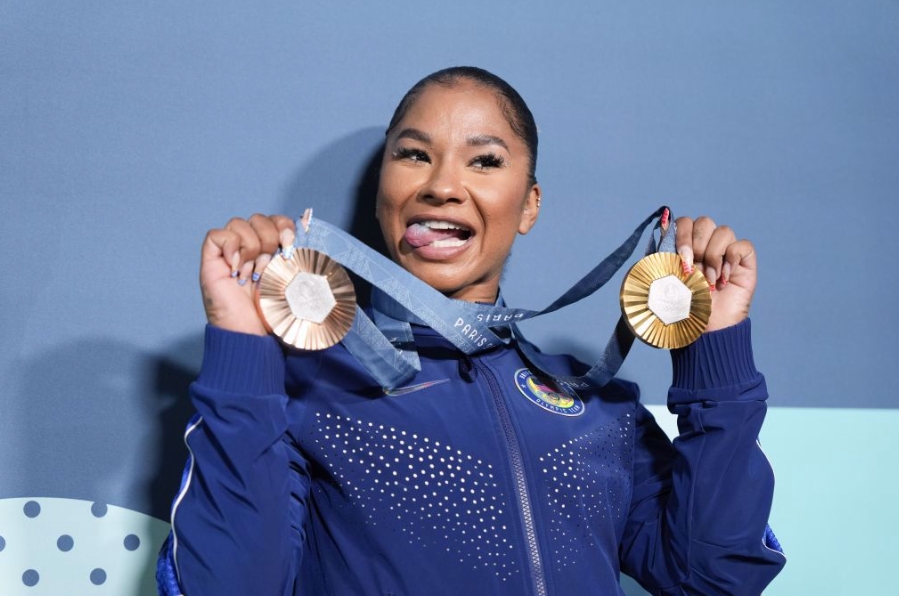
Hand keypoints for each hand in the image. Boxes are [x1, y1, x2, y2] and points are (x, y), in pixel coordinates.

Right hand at [200, 214, 295, 334]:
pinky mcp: (212, 259)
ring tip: (252, 272)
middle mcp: (249, 247)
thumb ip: (298, 254)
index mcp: (270, 249)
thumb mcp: (292, 279)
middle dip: (269, 237)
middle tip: (269, 265)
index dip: (284, 225)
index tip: (289, 245)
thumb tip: (307, 222)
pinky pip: (217, 235)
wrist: (251, 333)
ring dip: (251, 246)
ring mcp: (229, 252)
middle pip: (258, 218)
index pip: (276, 219)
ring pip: (238, 223)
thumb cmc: (272, 312)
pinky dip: (230, 247)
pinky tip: (236, 269)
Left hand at [674, 216, 756, 331]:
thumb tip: (663, 223)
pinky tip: (725, 279)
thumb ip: (663, 253)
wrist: (706, 329)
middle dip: (697, 246)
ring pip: (724, 231)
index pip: (685, 222)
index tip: (681, 259)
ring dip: (713, 257)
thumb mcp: (666, 280)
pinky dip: (732, 260)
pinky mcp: (745, 261)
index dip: (683, 235)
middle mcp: (707, 245)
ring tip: (710, 281)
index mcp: (686, 246)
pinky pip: (742, 245)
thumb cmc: (684, 307)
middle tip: (694, 271)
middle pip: (704, 222)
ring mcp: (727, 251)